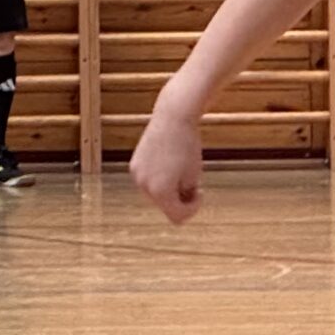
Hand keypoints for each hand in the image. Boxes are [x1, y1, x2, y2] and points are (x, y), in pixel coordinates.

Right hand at [129, 102, 203, 224]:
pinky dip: (159, 179)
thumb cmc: (188, 145)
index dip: (192, 208)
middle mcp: (145, 186)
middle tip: (193, 181)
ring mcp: (137, 176)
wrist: (173, 118)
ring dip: (169, 189)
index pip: (178, 217)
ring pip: (156, 195)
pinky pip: (149, 182)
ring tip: (180, 170)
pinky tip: (169, 163)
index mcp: (162, 191)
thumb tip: (176, 207)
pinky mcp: (134, 166)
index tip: (200, 192)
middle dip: (179, 198)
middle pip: (165, 206)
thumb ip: (185, 196)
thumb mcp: (193, 176)